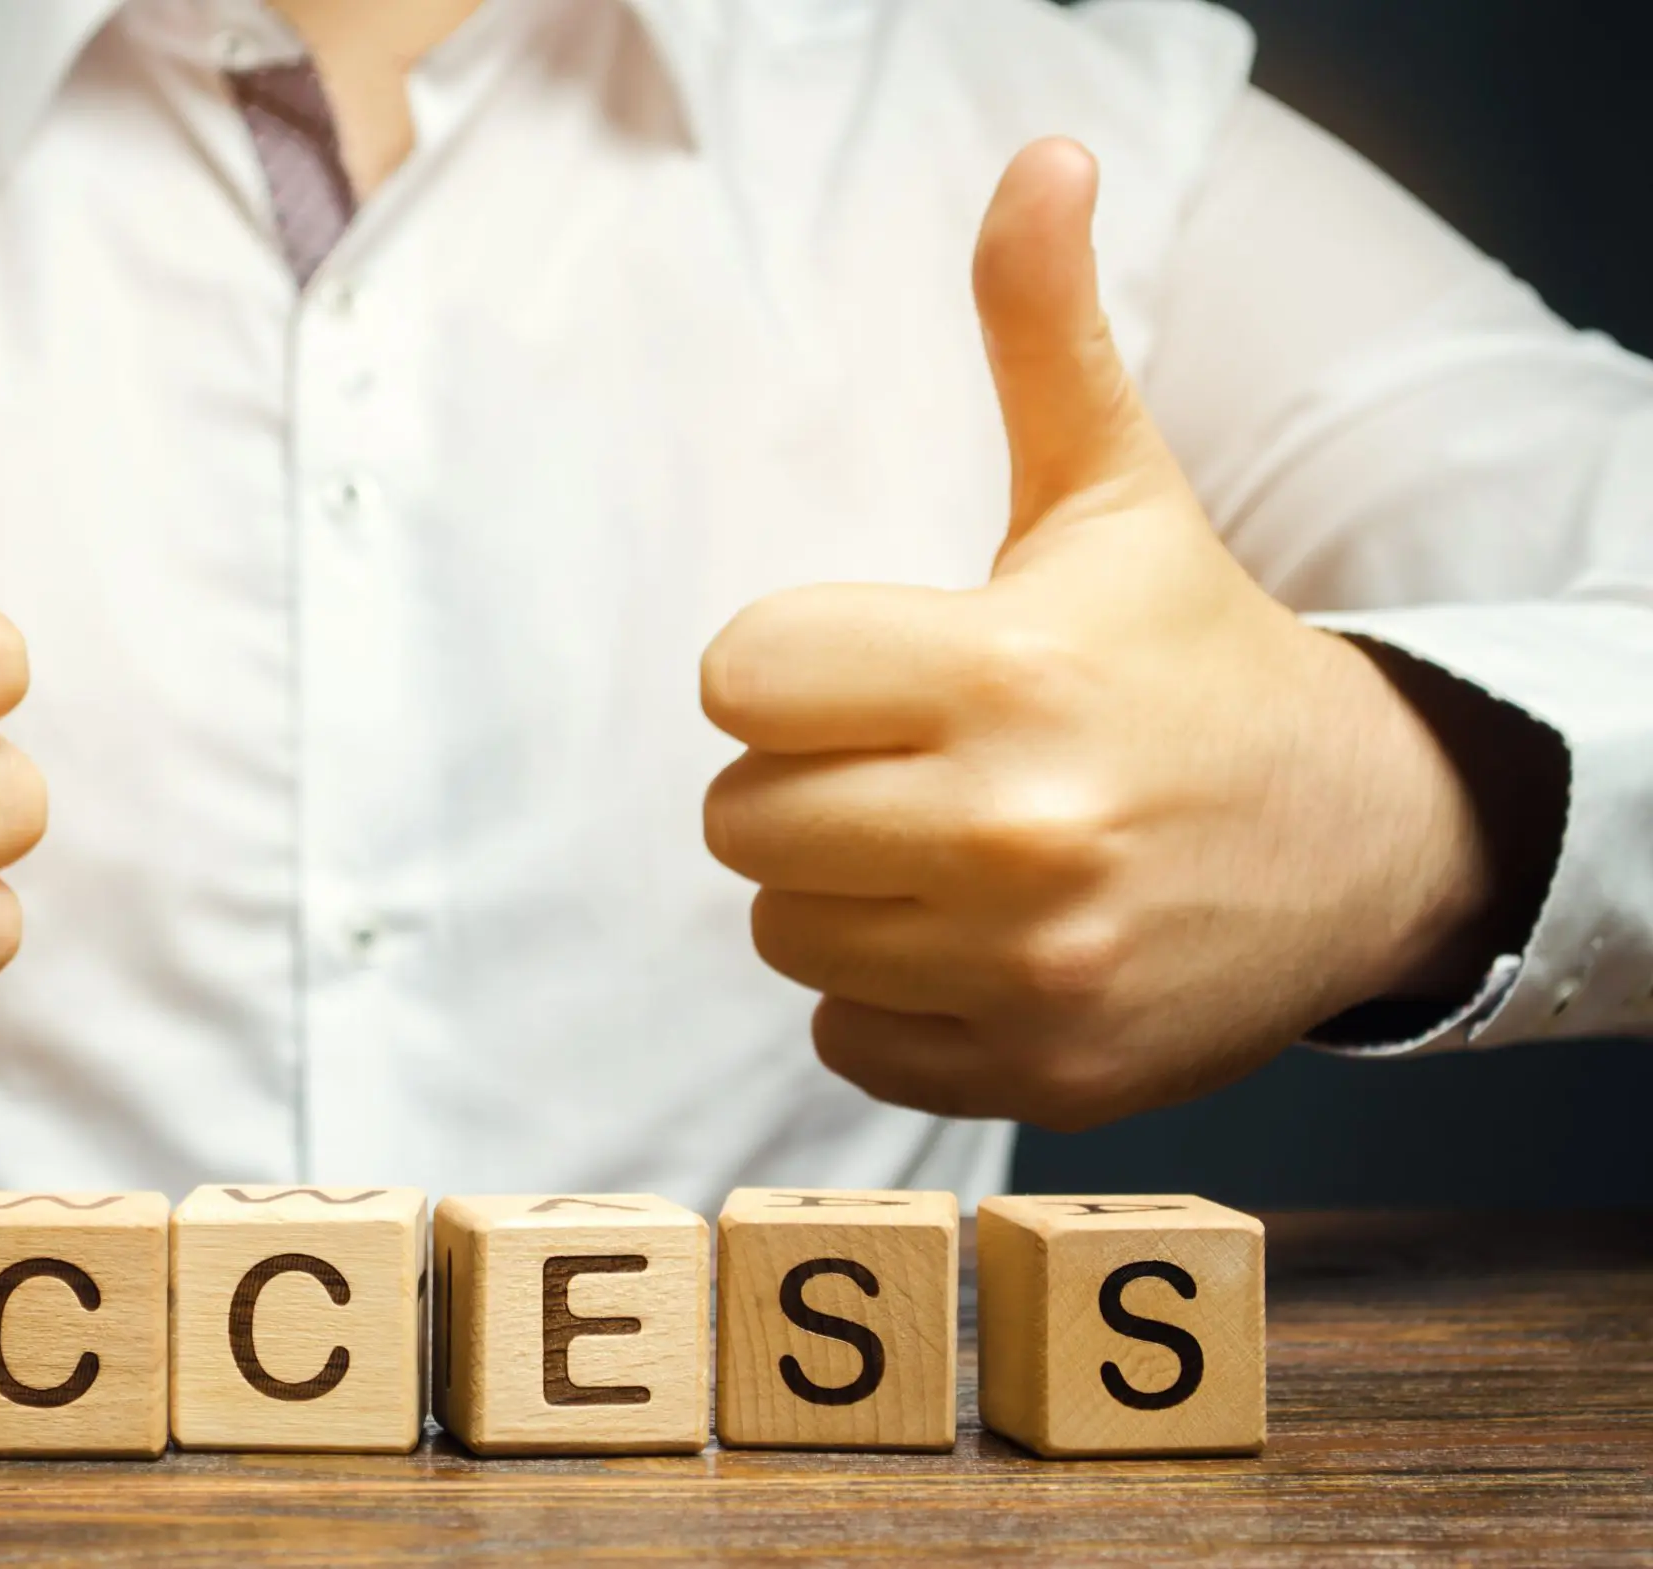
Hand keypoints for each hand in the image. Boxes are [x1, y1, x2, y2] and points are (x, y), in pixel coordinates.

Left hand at [699, 140, 1493, 1130]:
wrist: (1362, 841)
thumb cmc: (1195, 655)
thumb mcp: (1116, 494)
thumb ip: (1045, 335)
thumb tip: (1039, 158)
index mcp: (1010, 668)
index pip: (739, 679)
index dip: (788, 670)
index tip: (869, 670)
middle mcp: (1018, 828)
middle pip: (739, 818)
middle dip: (804, 782)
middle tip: (911, 762)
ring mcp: (1032, 966)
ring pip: (784, 934)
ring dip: (840, 893)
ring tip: (948, 849)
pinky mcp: (1042, 1074)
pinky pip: (847, 1043)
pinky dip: (890, 1003)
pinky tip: (977, 942)